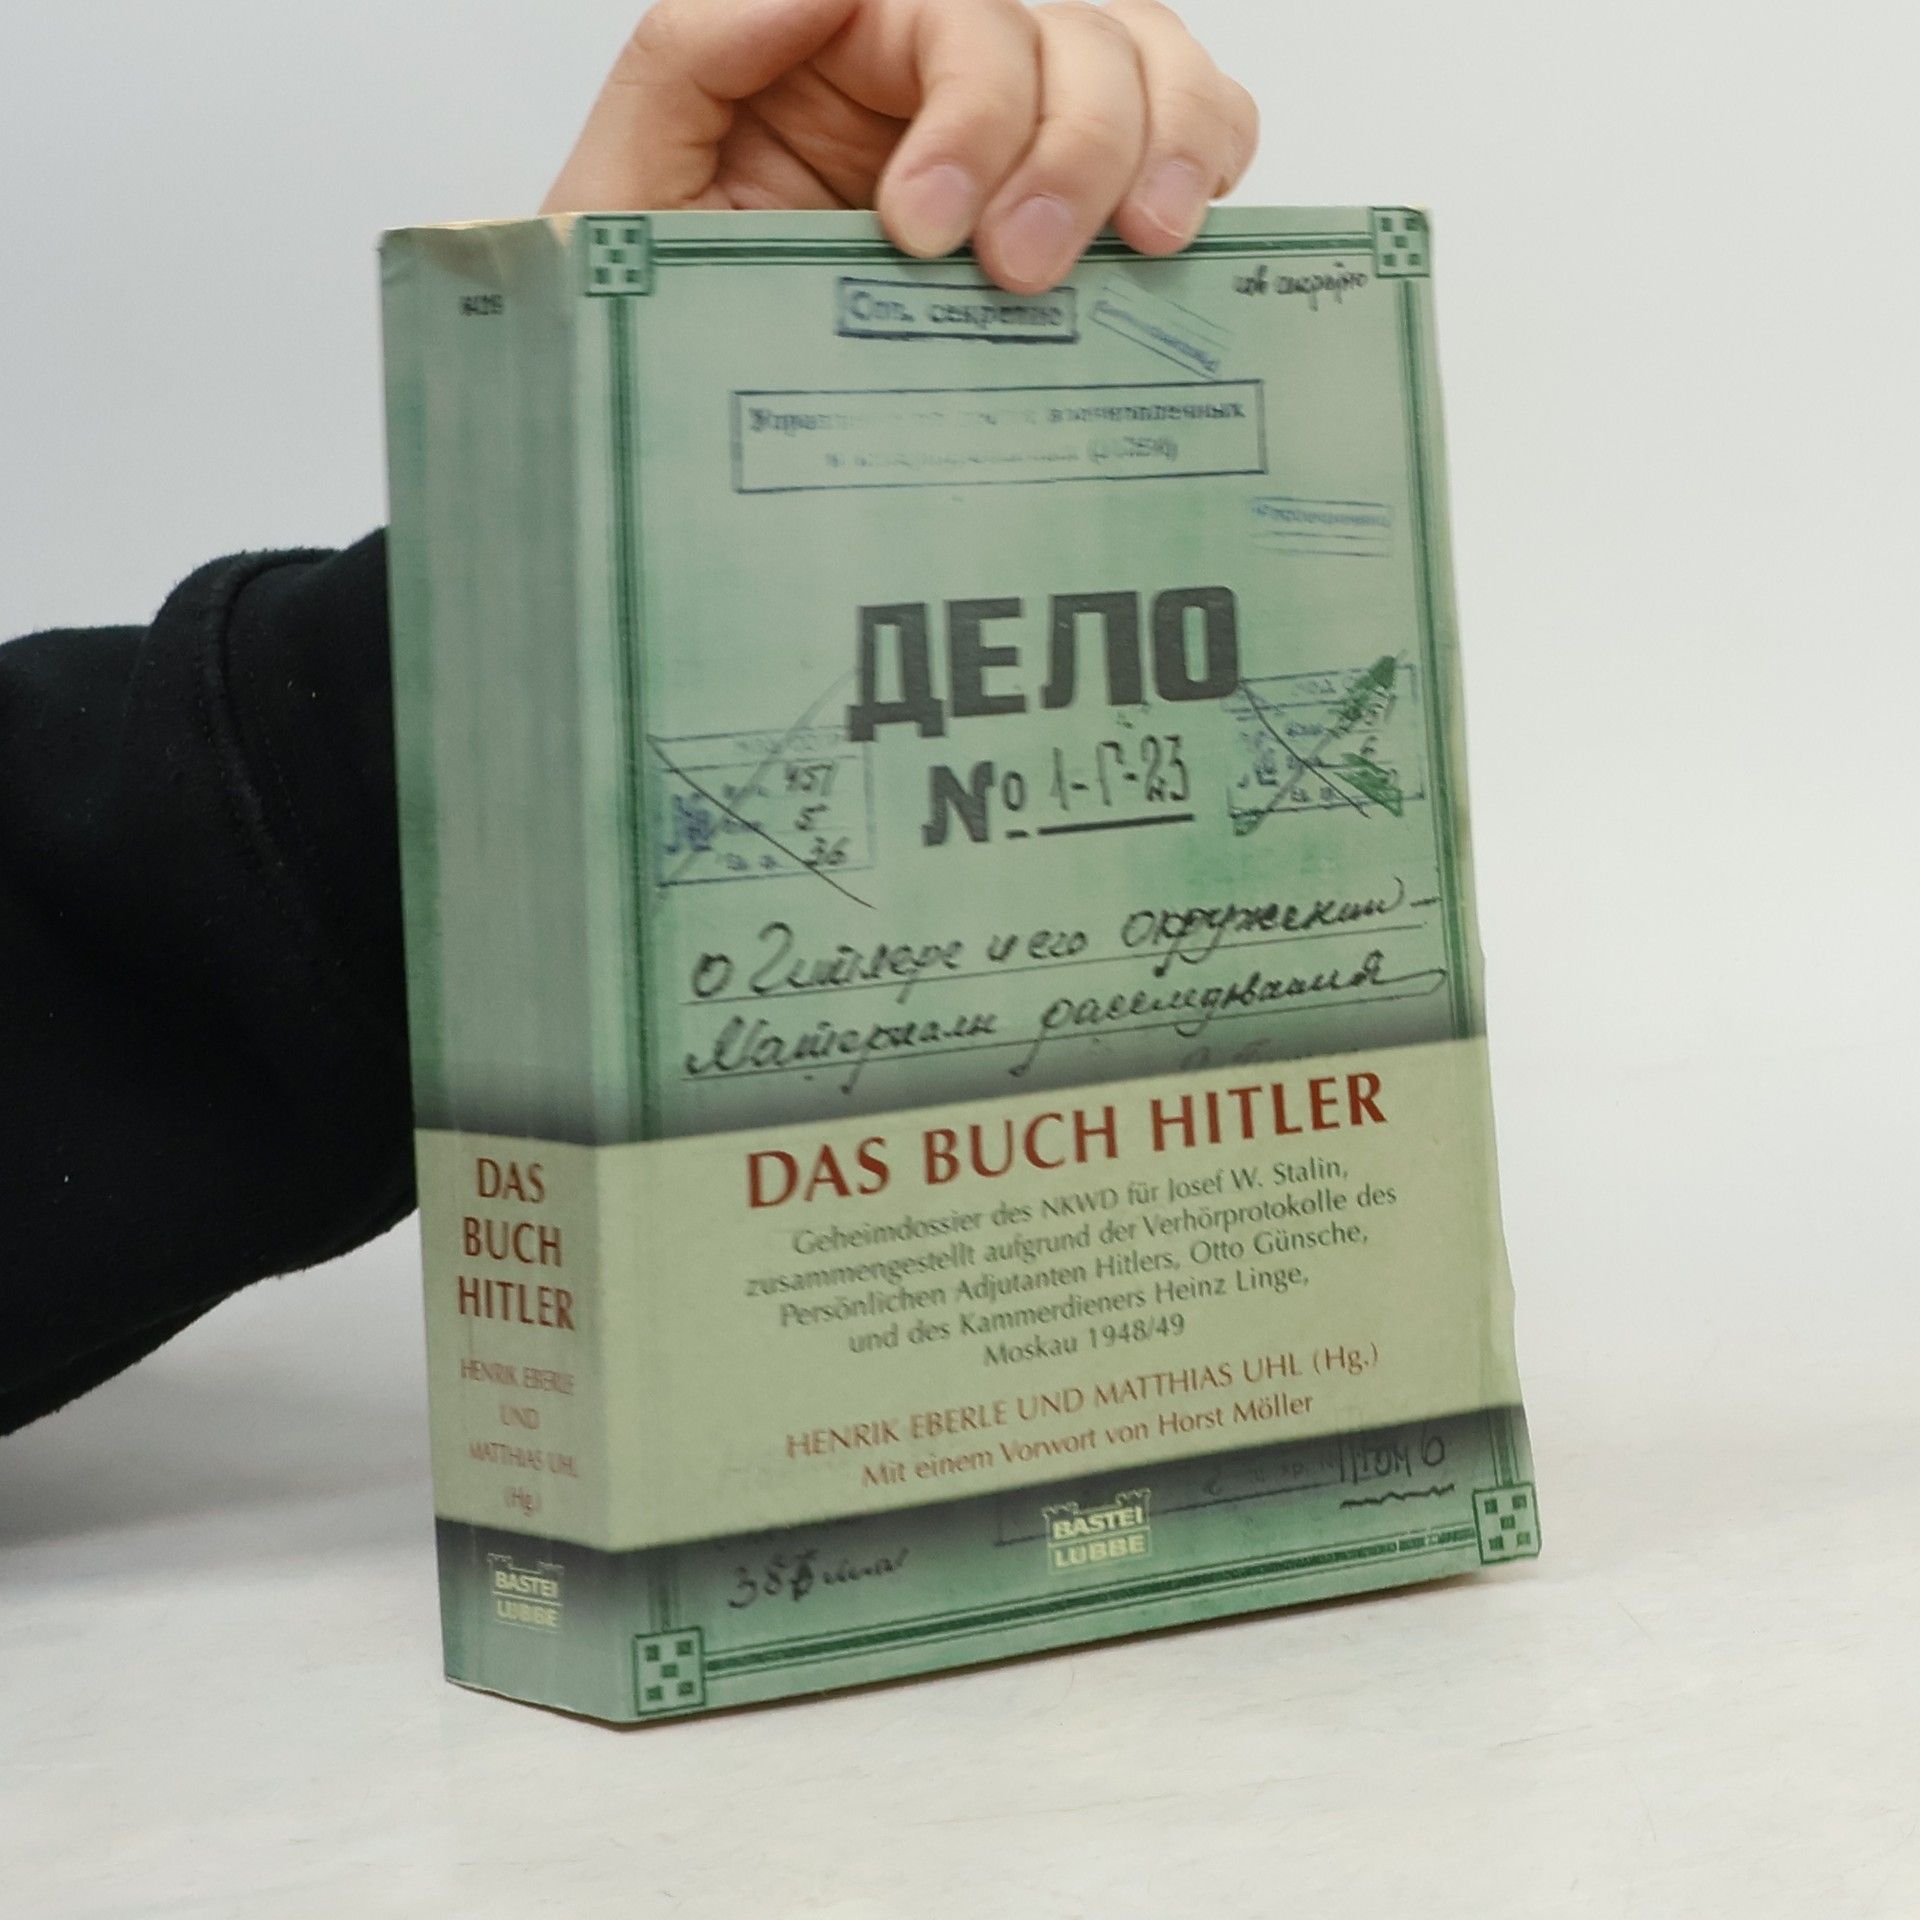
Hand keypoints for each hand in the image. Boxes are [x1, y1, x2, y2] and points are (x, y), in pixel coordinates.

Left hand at [543, 0, 1257, 292]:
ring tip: (1143, 250)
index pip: (953, 14)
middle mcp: (933, 74)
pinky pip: (1185, 128)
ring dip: (1160, 145)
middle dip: (1067, 147)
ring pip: (1143, 60)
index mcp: (836, 48)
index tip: (924, 232)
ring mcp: (1017, 136)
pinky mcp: (1076, 209)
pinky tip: (1174, 240)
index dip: (970, 110)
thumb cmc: (659, 323)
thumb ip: (699, 50)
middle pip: (1068, 31)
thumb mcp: (629, 185)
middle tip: (1021, 272)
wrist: (689, 440)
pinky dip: (1207, 157)